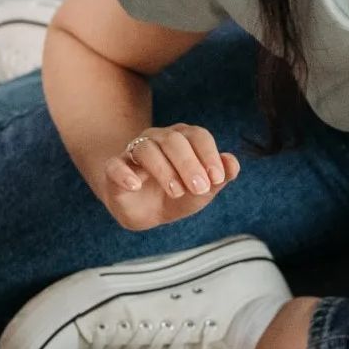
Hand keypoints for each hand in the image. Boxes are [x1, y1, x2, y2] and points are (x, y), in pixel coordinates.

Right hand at [102, 123, 240, 232]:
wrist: (146, 212)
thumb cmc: (177, 195)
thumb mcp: (202, 192)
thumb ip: (219, 178)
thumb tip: (233, 164)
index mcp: (182, 139)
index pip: (197, 136)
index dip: (209, 155)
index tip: (217, 179)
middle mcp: (158, 139)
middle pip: (173, 140)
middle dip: (189, 164)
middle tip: (200, 188)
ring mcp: (134, 152)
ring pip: (146, 150)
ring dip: (164, 170)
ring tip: (176, 192)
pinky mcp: (114, 170)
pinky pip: (115, 166)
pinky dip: (125, 173)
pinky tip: (135, 185)